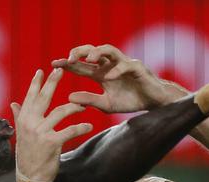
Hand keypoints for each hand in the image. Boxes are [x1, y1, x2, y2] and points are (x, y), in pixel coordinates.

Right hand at [12, 68, 91, 181]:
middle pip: (44, 98)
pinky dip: (81, 127)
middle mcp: (30, 123)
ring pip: (60, 112)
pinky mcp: (52, 143)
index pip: (30, 97)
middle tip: (61, 71)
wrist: (30, 178)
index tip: (42, 70)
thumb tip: (14, 103)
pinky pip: (69, 130)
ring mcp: (40, 132)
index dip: (36, 83)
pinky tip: (89, 126)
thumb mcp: (22, 135)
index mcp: (24, 120)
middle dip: (52, 83)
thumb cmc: (28, 156)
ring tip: (83, 106)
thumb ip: (19, 117)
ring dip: (74, 107)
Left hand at [52, 44, 176, 112]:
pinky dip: (116, 70)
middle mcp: (110, 65)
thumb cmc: (131, 101)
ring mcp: (124, 64)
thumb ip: (89, 100)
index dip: (68, 63)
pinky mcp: (137, 67)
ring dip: (97, 52)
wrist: (154, 103)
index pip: (81, 65)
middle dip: (79, 52)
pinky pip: (125, 65)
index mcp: (101, 73)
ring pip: (108, 50)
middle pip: (92, 51)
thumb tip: (68, 97)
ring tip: (87, 59)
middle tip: (68, 58)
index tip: (54, 64)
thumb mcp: (106, 104)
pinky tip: (108, 77)